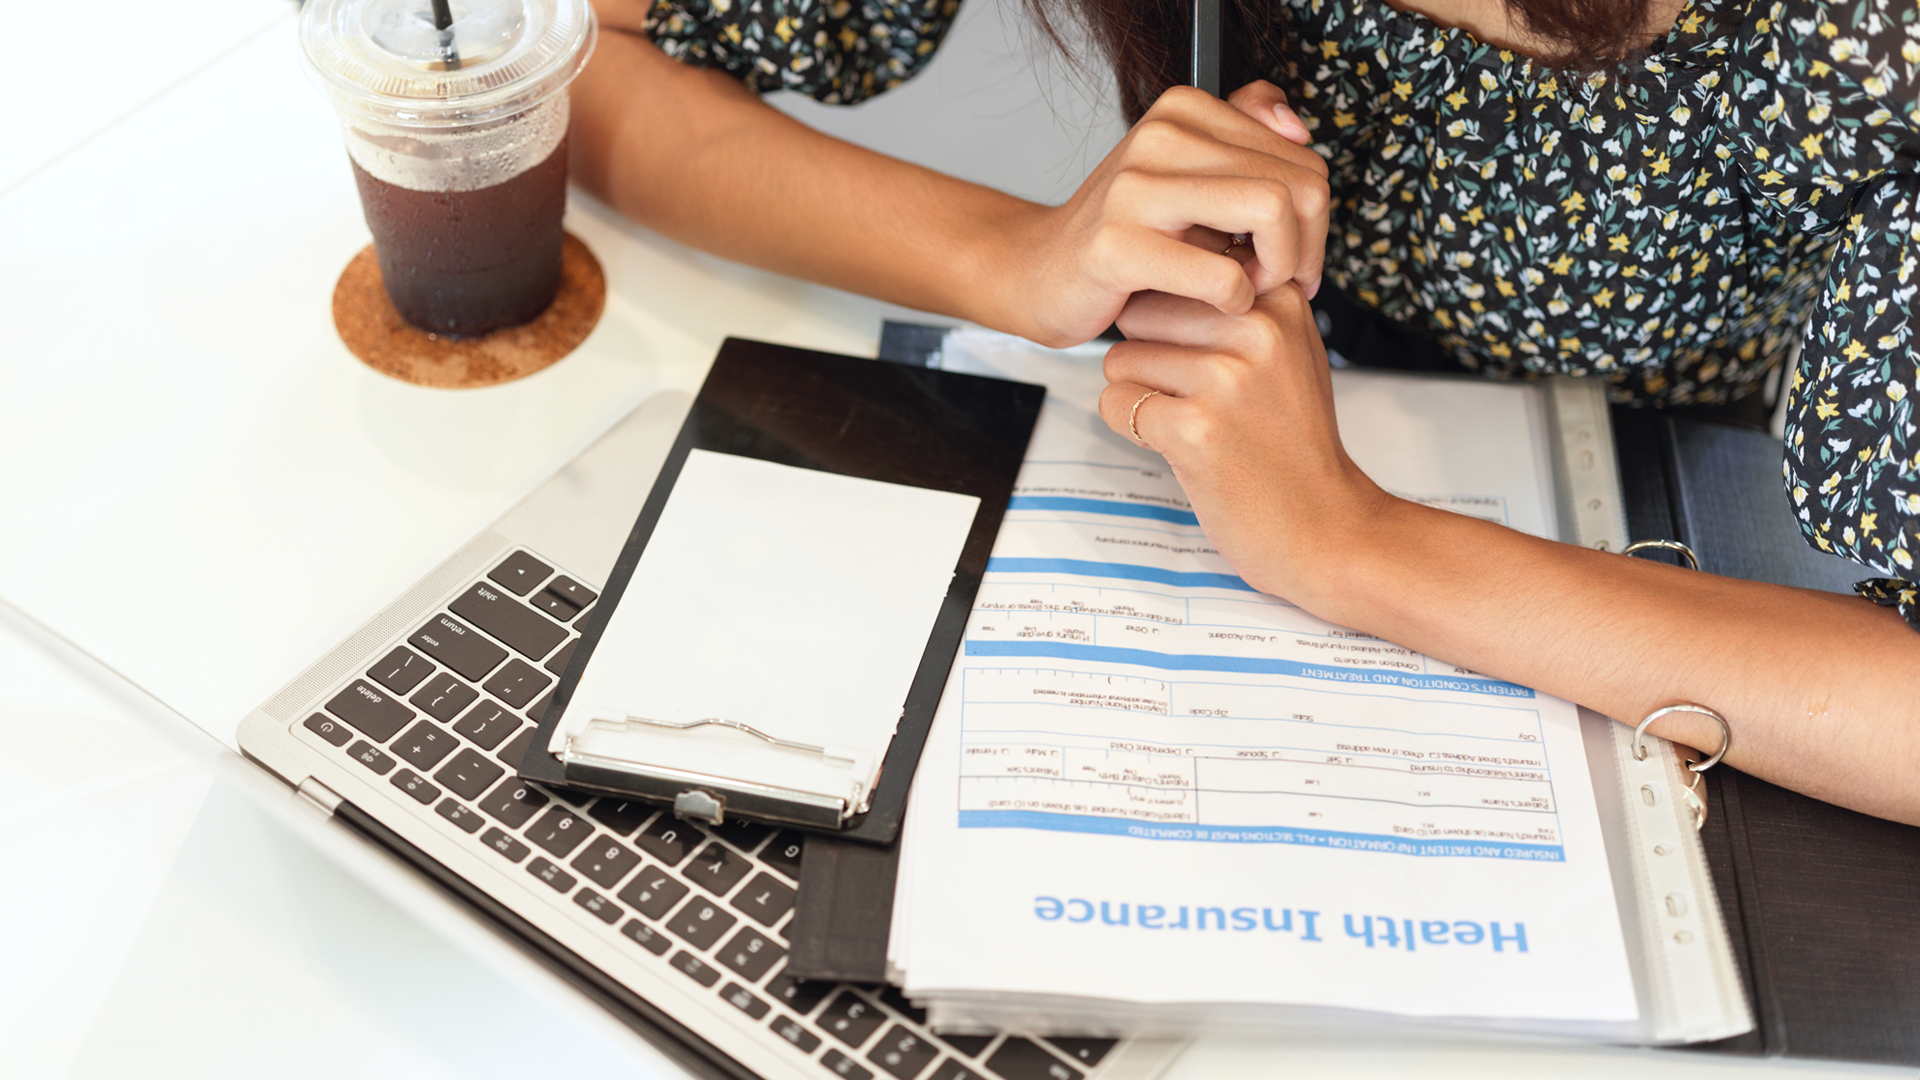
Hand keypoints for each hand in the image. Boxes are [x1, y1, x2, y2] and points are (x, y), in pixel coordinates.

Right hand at [1000, 82, 1328, 347]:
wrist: (1037, 273)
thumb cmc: (1123, 236)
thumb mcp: (1188, 176)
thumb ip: (1244, 133)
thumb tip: (1297, 127)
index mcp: (1184, 112)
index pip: (1300, 155)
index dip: (1312, 216)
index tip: (1289, 252)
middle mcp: (1160, 136)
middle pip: (1296, 183)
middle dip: (1304, 246)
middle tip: (1276, 279)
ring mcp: (1135, 190)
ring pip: (1271, 212)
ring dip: (1277, 268)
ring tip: (1249, 287)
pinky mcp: (1117, 247)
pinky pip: (1223, 275)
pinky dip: (1236, 300)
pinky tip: (1216, 305)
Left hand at [1096, 285, 1391, 606]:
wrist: (1326, 527)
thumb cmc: (1295, 443)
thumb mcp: (1289, 351)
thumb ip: (1237, 307)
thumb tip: (1164, 267)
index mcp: (1277, 298)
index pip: (1179, 270)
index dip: (1170, 314)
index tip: (1200, 351)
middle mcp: (1255, 329)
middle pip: (1141, 310)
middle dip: (1147, 352)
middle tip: (1190, 395)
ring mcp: (1226, 379)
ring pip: (1120, 357)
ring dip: (1139, 394)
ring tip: (1190, 421)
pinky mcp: (1196, 429)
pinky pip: (1115, 403)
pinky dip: (1132, 428)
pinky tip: (1178, 445)